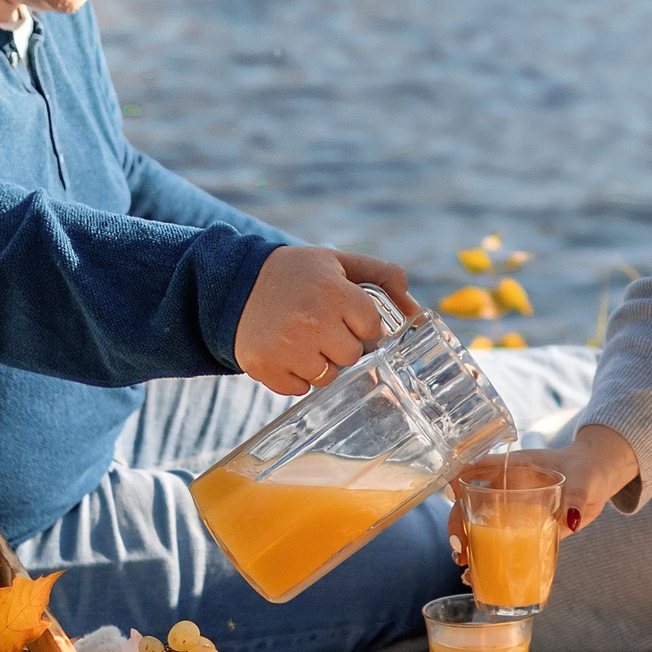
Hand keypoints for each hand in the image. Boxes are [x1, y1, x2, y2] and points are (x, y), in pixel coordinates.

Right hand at [234, 246, 415, 396]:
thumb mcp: (338, 262)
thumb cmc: (296, 274)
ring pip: (329, 376)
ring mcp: (287, 347)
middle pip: (352, 355)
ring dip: (321, 363)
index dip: (361, 323)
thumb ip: (382, 276)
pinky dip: (297, 377)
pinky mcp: (266, 367)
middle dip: (342, 344)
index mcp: (333, 292)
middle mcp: (311, 321)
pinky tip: (287, 353)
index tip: (345, 315)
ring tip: (304, 340)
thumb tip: (416, 310)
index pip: (372, 327)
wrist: (235, 285)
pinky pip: (300, 389)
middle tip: (323, 328)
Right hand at [445, 424, 637, 573]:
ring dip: (467, 545)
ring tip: (464, 566)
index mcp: (512, 469)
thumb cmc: (586, 469)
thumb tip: (572, 520)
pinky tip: (478, 578)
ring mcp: (512, 511)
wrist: (597, 480)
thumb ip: (577, 497)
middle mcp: (506, 489)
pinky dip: (487, 559)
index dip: (458, 480)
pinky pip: (499, 544)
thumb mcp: (582, 480)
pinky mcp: (524, 530)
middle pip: (469, 503)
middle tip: (460, 547)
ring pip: (478, 526)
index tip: (452, 496)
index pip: (476, 469)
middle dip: (457, 524)